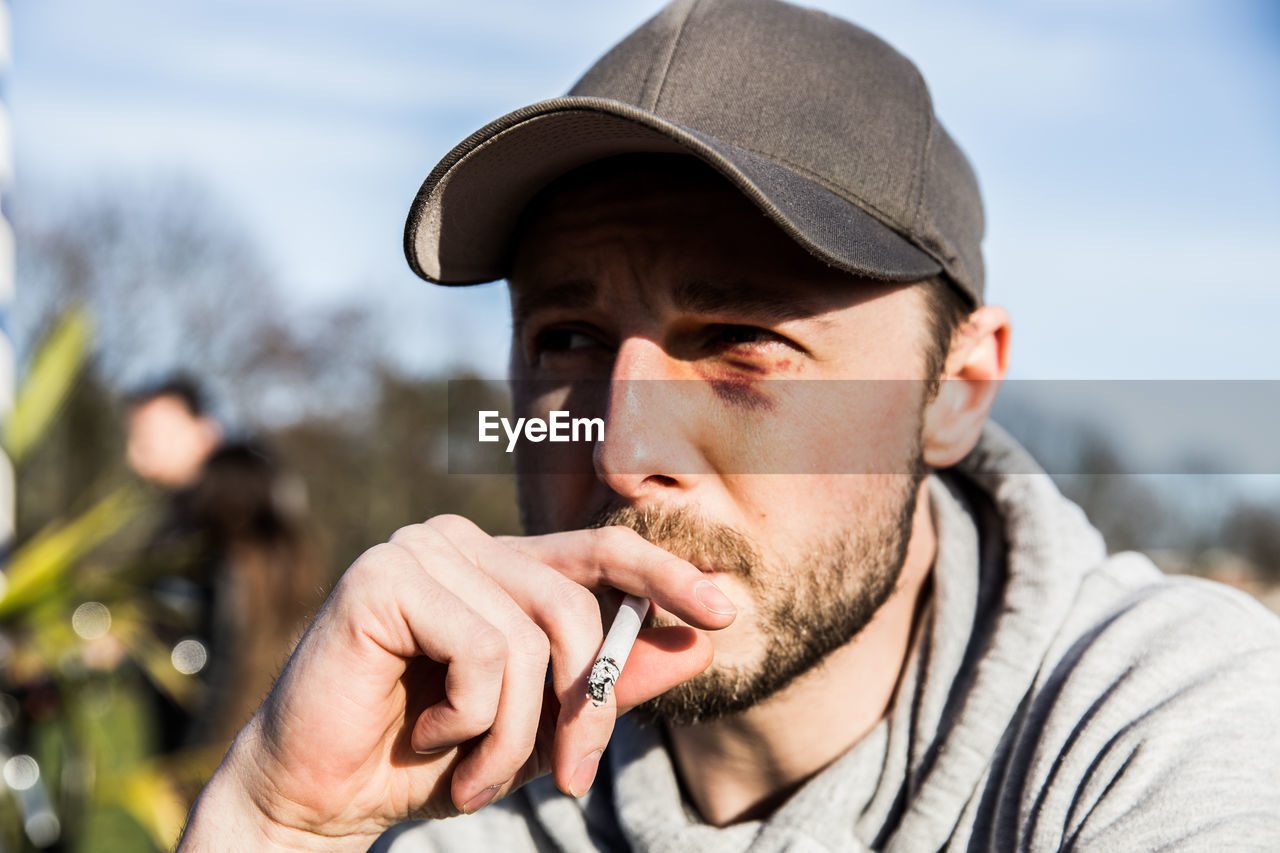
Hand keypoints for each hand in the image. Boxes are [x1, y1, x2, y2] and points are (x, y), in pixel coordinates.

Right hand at [178, 515, 735, 850]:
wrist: (316, 798)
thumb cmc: (425, 759)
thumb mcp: (536, 728)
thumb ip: (607, 684)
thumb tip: (696, 645)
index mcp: (498, 566)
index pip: (599, 552)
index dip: (665, 575)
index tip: (725, 611)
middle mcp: (462, 543)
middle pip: (576, 607)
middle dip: (589, 706)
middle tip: (577, 780)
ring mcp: (420, 551)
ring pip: (530, 638)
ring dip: (516, 735)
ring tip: (476, 778)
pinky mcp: (383, 576)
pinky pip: (480, 650)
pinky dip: (470, 718)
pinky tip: (425, 736)